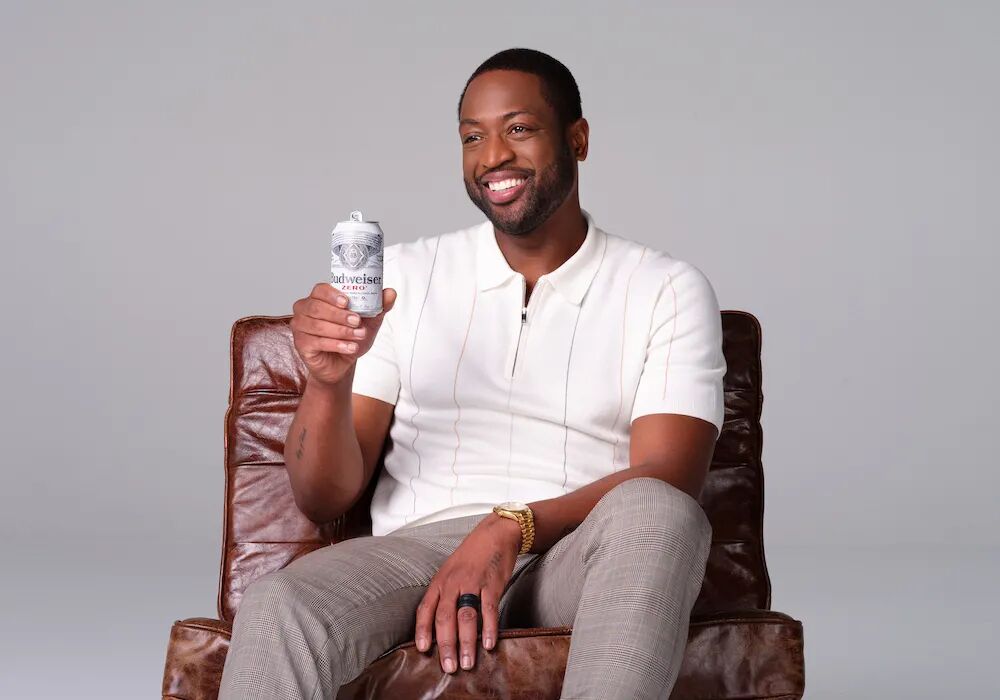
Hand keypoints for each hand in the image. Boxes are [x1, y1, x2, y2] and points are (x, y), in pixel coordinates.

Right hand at [290, 284, 396, 386]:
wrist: (343, 362)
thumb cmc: (351, 336)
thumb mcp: (369, 320)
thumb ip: (379, 306)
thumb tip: (390, 293)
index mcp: (320, 298)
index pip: (320, 289)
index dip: (332, 295)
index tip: (347, 302)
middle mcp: (306, 309)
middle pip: (317, 307)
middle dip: (339, 315)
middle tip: (357, 321)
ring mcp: (300, 327)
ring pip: (318, 325)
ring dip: (341, 331)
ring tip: (358, 335)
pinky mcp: (301, 344)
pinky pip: (317, 342)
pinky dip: (336, 344)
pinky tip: (349, 347)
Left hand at [414, 514, 521, 672]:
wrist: (494, 534)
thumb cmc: (471, 556)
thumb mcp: (449, 572)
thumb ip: (442, 595)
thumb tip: (437, 625)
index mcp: (439, 581)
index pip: (426, 609)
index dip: (423, 630)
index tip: (423, 650)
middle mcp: (453, 583)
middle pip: (444, 617)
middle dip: (445, 645)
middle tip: (448, 667)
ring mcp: (472, 583)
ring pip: (466, 617)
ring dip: (466, 643)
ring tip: (467, 662)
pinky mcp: (492, 583)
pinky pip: (489, 609)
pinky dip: (489, 628)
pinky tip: (489, 643)